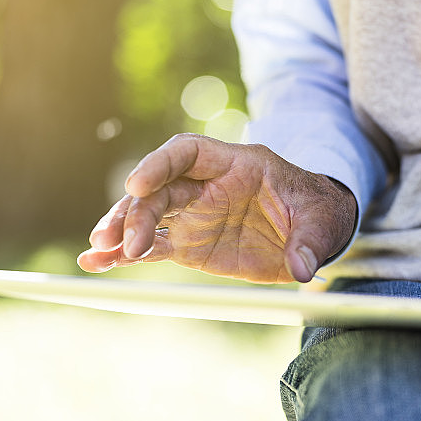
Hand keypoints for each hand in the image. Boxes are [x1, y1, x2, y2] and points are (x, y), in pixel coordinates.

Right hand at [77, 134, 356, 283]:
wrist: (311, 231)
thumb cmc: (317, 212)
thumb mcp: (323, 221)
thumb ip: (311, 241)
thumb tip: (302, 268)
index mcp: (236, 164)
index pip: (188, 153)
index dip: (160, 164)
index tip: (137, 183)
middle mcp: (205, 186)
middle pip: (158, 189)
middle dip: (134, 211)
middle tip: (119, 241)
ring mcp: (193, 215)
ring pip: (146, 216)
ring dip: (120, 232)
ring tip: (98, 254)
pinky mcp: (188, 244)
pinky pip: (151, 247)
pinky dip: (125, 256)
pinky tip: (98, 266)